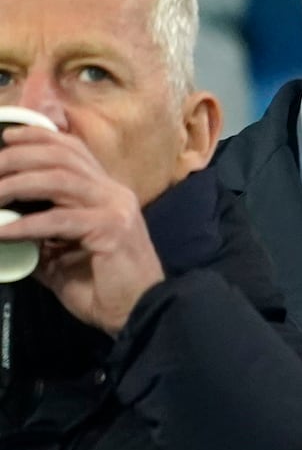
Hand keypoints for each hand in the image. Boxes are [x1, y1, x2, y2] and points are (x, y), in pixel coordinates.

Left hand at [0, 125, 163, 333]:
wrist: (139, 313)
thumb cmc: (103, 288)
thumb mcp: (60, 256)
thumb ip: (37, 237)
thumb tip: (1, 228)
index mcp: (104, 192)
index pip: (72, 148)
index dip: (37, 137)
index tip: (6, 137)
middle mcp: (112, 192)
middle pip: (61, 156)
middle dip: (17, 157)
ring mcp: (115, 208)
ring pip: (59, 179)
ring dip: (16, 184)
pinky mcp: (111, 230)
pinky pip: (59, 220)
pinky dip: (26, 224)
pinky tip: (1, 232)